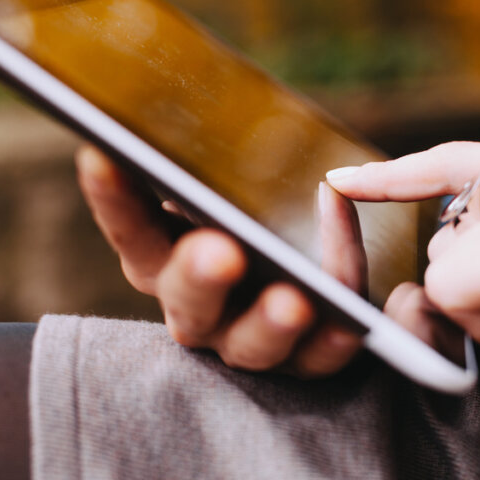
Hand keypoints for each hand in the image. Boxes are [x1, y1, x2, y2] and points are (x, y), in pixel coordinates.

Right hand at [76, 145, 361, 376]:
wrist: (316, 272)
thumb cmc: (261, 213)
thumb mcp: (236, 189)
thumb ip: (217, 169)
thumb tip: (196, 116)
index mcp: (165, 261)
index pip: (131, 229)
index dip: (113, 199)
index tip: (100, 154)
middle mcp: (199, 312)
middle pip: (188, 304)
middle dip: (200, 277)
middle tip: (220, 252)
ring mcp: (249, 343)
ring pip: (254, 345)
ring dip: (272, 323)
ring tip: (295, 301)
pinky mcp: (304, 362)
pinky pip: (324, 358)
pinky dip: (343, 338)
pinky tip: (378, 309)